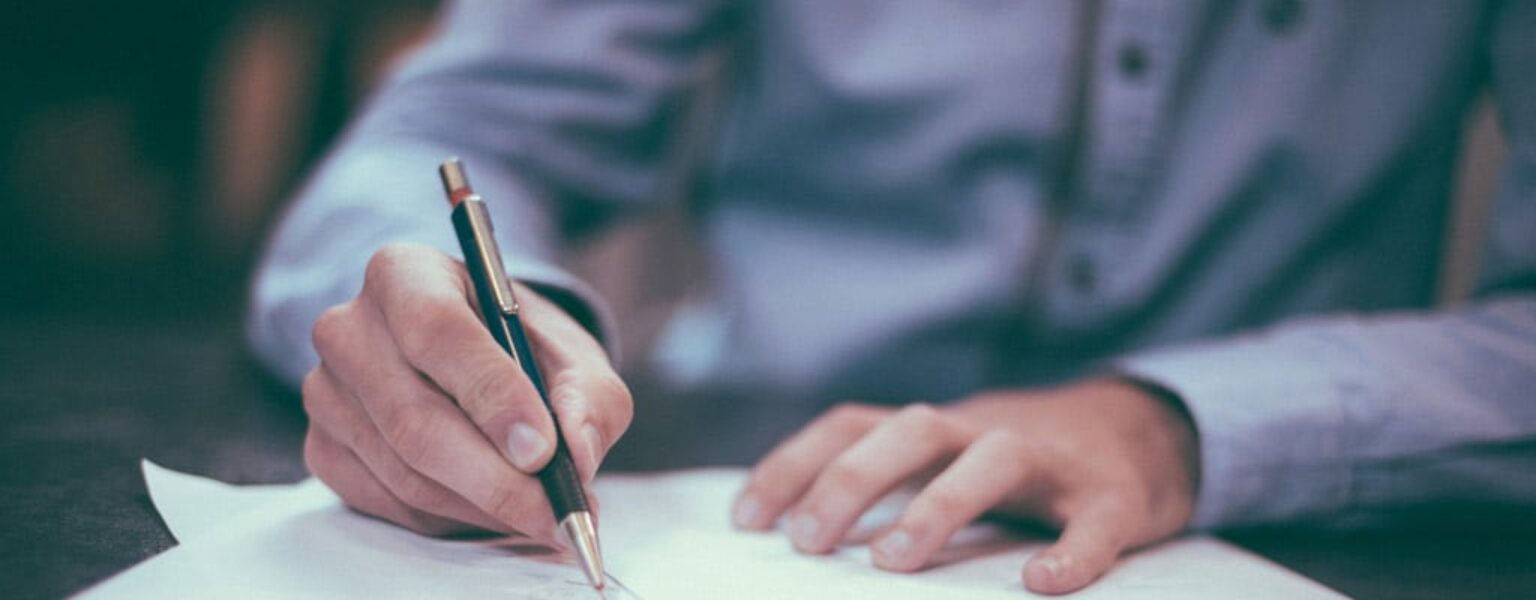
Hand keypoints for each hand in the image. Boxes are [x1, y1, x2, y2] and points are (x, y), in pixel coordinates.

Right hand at [302, 243, 631, 539]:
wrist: (473, 363)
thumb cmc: (521, 350)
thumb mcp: (572, 355)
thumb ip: (588, 396)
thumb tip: (577, 452)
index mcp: (405, 273)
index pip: (437, 330)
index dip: (491, 393)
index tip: (543, 449)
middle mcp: (349, 328)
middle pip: (414, 417)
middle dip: (495, 478)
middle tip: (555, 511)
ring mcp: (326, 392)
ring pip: (405, 471)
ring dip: (482, 506)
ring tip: (541, 515)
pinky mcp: (323, 448)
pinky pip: (389, 502)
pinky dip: (452, 518)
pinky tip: (494, 509)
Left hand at [733, 378, 1198, 594]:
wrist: (1146, 431)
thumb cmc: (1022, 464)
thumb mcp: (948, 460)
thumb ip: (889, 485)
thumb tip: (801, 535)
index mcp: (937, 430)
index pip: (852, 425)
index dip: (794, 465)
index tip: (747, 520)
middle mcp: (985, 431)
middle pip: (912, 430)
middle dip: (852, 480)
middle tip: (808, 542)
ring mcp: (1053, 461)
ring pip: (993, 458)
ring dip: (938, 504)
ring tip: (893, 561)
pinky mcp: (1115, 496)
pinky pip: (1094, 521)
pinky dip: (1072, 551)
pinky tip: (1042, 583)